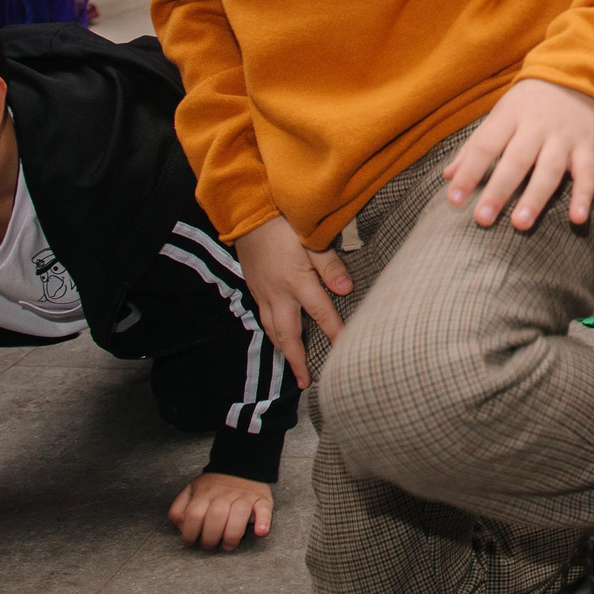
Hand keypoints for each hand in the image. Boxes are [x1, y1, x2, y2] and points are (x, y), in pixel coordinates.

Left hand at [168, 472, 272, 550]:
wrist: (242, 464)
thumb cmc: (214, 486)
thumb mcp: (191, 490)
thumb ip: (179, 507)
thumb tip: (179, 526)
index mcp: (205, 493)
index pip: (194, 514)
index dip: (189, 533)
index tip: (190, 541)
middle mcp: (224, 494)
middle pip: (215, 517)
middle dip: (210, 538)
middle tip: (210, 545)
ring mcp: (244, 496)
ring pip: (238, 515)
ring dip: (232, 536)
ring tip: (228, 545)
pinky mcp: (262, 499)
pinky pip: (265, 510)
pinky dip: (264, 522)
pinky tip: (260, 531)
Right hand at [232, 219, 350, 387]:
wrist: (246, 211)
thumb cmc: (284, 222)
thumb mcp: (312, 239)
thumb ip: (330, 266)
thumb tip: (347, 291)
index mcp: (296, 281)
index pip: (321, 313)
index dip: (335, 332)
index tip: (346, 350)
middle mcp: (277, 293)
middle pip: (288, 334)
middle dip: (297, 360)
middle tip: (305, 382)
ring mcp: (263, 292)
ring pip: (272, 330)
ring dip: (283, 350)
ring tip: (292, 366)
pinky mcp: (254, 287)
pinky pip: (263, 318)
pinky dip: (272, 333)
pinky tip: (278, 336)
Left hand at [444, 77, 593, 229]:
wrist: (575, 75)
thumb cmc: (528, 103)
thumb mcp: (499, 115)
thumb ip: (475, 146)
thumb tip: (448, 176)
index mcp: (509, 117)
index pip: (485, 146)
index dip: (468, 173)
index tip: (454, 200)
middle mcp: (536, 127)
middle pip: (517, 159)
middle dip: (499, 190)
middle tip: (483, 219)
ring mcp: (563, 137)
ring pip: (550, 169)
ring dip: (535, 197)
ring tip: (520, 224)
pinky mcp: (587, 146)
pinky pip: (588, 173)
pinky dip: (584, 196)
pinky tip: (577, 219)